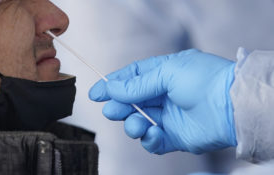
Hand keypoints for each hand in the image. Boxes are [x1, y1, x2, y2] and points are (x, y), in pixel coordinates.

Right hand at [89, 49, 236, 153]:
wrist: (231, 105)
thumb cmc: (205, 80)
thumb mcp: (168, 73)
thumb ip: (138, 84)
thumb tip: (113, 87)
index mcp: (163, 74)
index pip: (132, 77)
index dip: (113, 84)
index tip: (96, 93)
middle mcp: (164, 94)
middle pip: (132, 101)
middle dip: (119, 106)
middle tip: (111, 111)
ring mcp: (169, 116)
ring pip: (139, 121)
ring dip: (132, 124)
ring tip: (135, 124)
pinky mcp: (174, 135)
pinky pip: (153, 140)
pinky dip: (149, 139)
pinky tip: (152, 133)